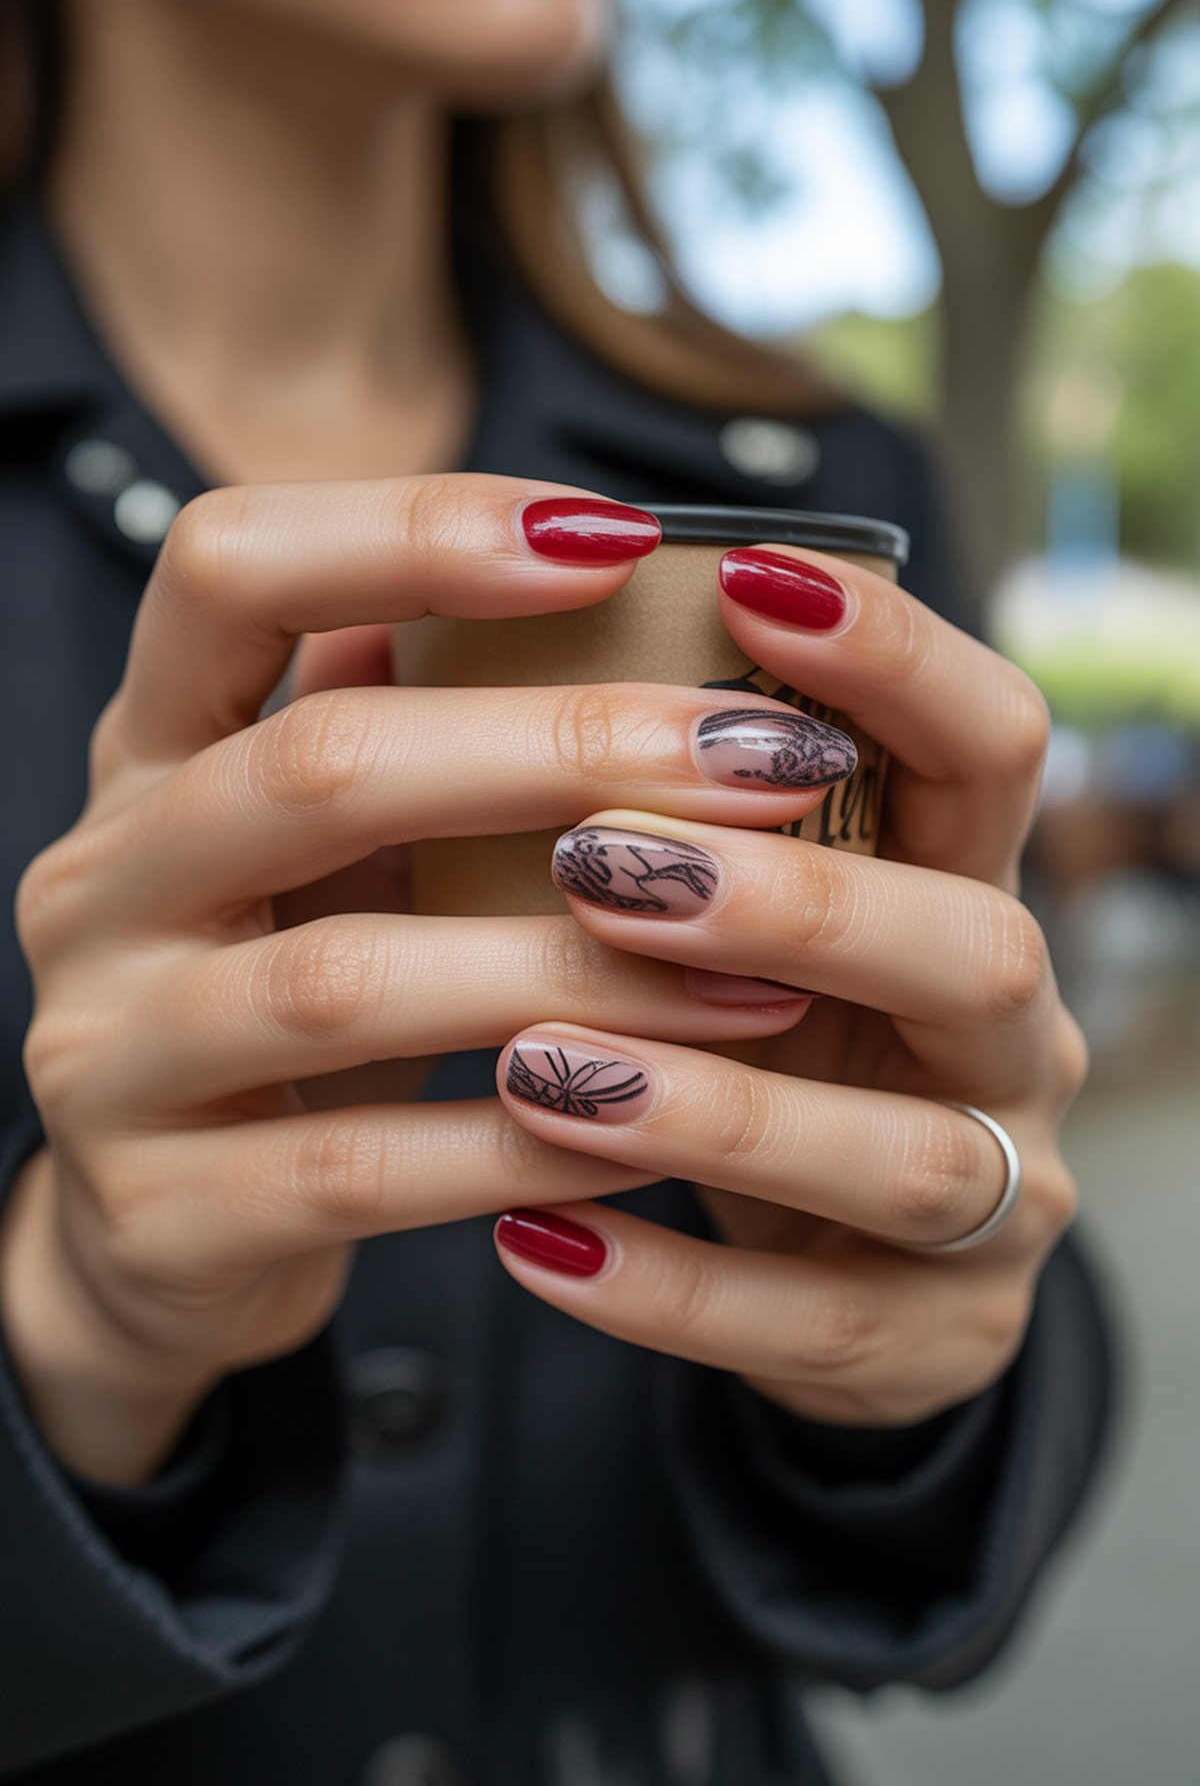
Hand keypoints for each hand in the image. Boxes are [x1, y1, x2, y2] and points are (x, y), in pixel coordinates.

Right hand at [1, 480, 840, 1482]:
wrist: (157, 1239)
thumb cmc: (287, 1005)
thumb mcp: (320, 851)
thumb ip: (412, 725)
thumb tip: (595, 571)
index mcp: (148, 755)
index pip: (228, 569)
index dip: (413, 529)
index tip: (616, 540)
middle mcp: (101, 882)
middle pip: (320, 764)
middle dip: (562, 751)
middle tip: (768, 763)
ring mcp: (108, 1053)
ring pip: (348, 982)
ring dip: (578, 969)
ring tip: (761, 977)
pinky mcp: (162, 1211)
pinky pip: (366, 1170)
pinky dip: (528, 1145)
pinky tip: (660, 1133)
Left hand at [493, 549, 1083, 1425]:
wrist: (819, 1266)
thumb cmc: (750, 1040)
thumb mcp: (729, 917)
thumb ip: (623, 794)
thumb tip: (397, 628)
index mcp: (959, 891)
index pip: (991, 748)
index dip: (900, 661)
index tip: (749, 582)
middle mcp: (1005, 1035)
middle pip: (980, 947)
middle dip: (799, 905)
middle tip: (602, 862)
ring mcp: (991, 1198)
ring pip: (907, 1157)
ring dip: (719, 1108)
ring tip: (539, 1071)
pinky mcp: (930, 1335)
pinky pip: (812, 1324)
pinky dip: (670, 1286)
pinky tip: (532, 1242)